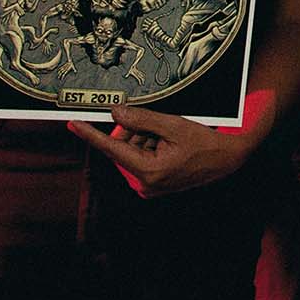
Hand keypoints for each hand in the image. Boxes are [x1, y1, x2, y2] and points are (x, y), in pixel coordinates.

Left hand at [67, 94, 268, 196]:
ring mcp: (149, 186)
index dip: (91, 135)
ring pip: (133, 152)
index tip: (73, 124)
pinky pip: (141, 159)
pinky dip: (151, 147)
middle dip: (137, 132)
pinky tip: (169, 144)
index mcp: (149, 171)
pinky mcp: (153, 184)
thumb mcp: (173, 125)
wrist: (226, 159)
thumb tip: (116, 113)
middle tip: (159, 127)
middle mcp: (145, 183)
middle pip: (124, 148)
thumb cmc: (205, 143)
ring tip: (170, 137)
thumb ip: (142, 120)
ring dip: (146, 139)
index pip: (112, 148)